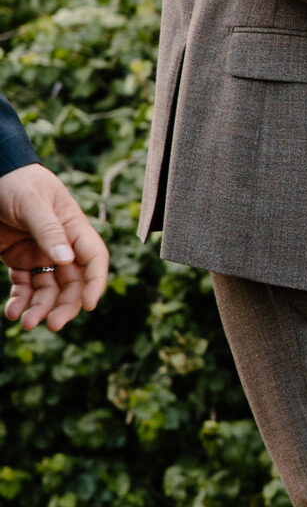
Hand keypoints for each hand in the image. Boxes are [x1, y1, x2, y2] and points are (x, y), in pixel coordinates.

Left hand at [1, 163, 110, 331]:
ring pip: (48, 290)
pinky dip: (20, 301)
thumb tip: (66, 260)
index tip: (87, 305)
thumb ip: (49, 230)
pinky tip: (12, 312)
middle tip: (51, 324)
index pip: (94, 259)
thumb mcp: (32, 203)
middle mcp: (61, 245)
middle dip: (65, 306)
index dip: (95, 283)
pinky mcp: (19, 260)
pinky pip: (24, 286)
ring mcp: (40, 253)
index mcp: (74, 227)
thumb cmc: (16, 182)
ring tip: (26, 323)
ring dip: (40, 308)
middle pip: (73, 282)